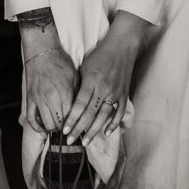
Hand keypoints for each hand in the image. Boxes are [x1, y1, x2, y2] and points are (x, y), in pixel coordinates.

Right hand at [24, 46, 78, 134]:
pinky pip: (31, 119)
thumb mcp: (75, 77)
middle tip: (71, 128)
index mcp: (65, 93)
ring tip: (59, 127)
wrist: (42, 52)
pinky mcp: (30, 99)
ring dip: (54, 128)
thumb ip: (77, 94)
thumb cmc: (61, 62)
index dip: (77, 125)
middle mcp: (52, 99)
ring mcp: (39, 100)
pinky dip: (37, 127)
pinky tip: (43, 128)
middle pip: (60, 124)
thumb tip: (82, 109)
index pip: (72, 117)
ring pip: (47, 124)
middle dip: (67, 129)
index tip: (80, 127)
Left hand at [63, 22, 143, 144]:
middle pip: (90, 114)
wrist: (122, 46)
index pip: (80, 105)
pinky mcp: (124, 94)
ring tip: (85, 142)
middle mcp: (104, 89)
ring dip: (94, 131)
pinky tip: (106, 132)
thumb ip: (79, 86)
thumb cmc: (99, 55)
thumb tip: (71, 104)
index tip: (65, 130)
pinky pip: (119, 112)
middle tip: (70, 141)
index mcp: (92, 81)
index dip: (72, 119)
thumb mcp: (84, 67)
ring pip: (104, 116)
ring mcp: (116, 93)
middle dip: (79, 129)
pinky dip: (113, 123)